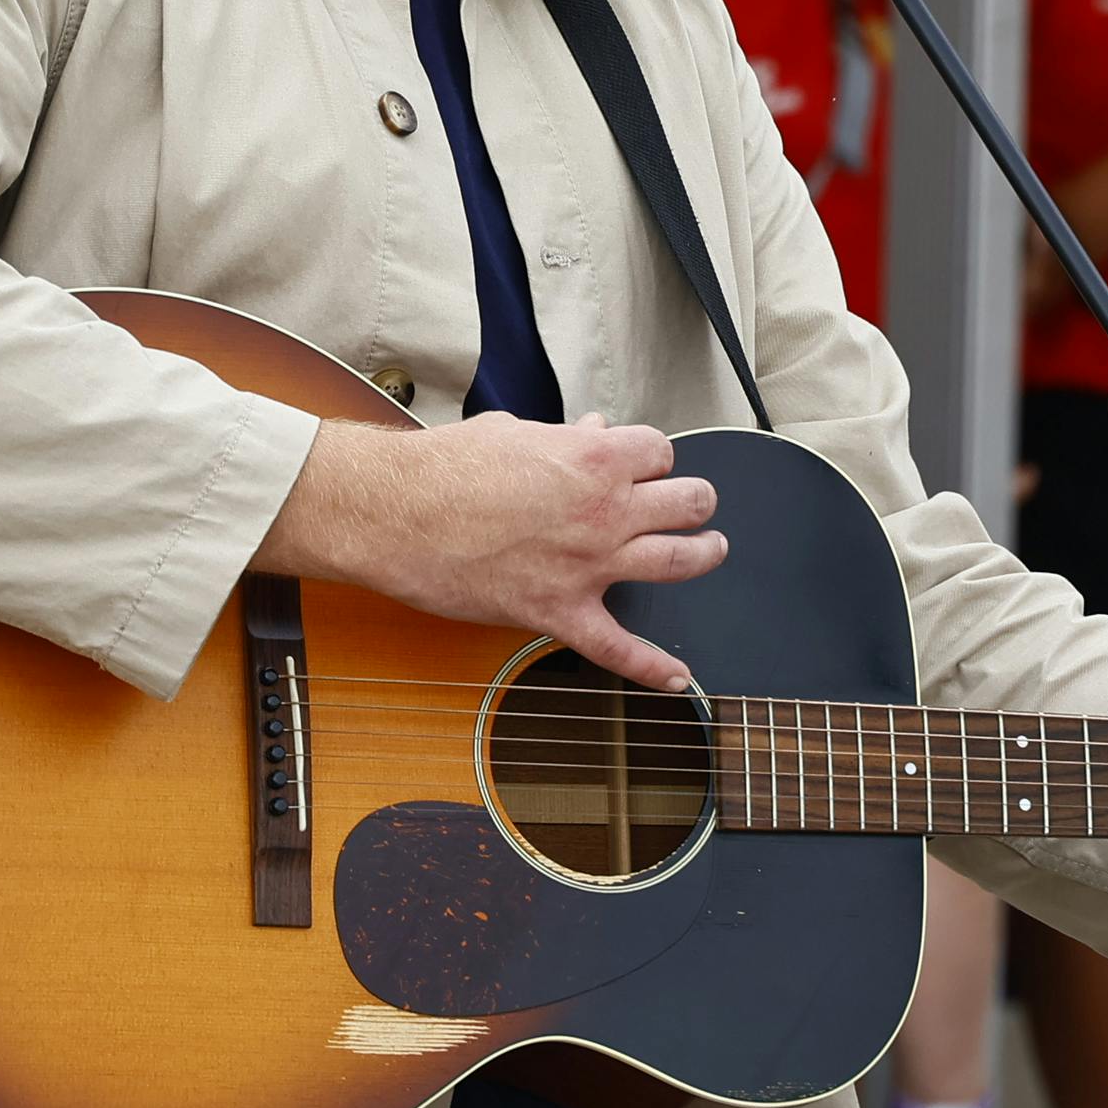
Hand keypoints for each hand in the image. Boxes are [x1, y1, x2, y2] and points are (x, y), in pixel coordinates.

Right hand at [258, 413, 724, 692]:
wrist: (396, 512)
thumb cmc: (446, 467)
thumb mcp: (513, 433)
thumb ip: (562, 437)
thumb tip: (592, 429)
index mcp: (594, 458)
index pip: (658, 451)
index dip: (651, 458)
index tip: (641, 465)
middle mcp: (604, 510)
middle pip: (686, 502)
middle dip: (694, 500)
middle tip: (691, 504)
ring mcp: (588, 564)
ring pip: (678, 561)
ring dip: (703, 554)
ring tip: (710, 550)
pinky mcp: (559, 610)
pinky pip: (618, 647)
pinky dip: (652, 667)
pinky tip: (677, 678)